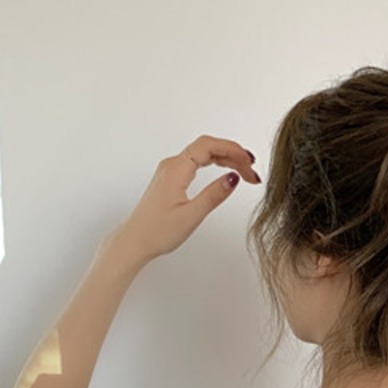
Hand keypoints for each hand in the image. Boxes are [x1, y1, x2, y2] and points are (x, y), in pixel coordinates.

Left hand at [115, 135, 261, 263]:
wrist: (135, 241)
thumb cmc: (157, 232)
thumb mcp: (191, 216)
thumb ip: (213, 195)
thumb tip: (233, 178)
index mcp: (176, 169)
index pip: (208, 146)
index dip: (232, 149)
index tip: (249, 161)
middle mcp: (172, 165)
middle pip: (208, 147)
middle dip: (233, 155)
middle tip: (252, 172)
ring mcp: (171, 170)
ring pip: (204, 154)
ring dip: (226, 160)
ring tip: (246, 173)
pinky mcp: (172, 178)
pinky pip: (197, 162)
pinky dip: (215, 165)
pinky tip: (227, 173)